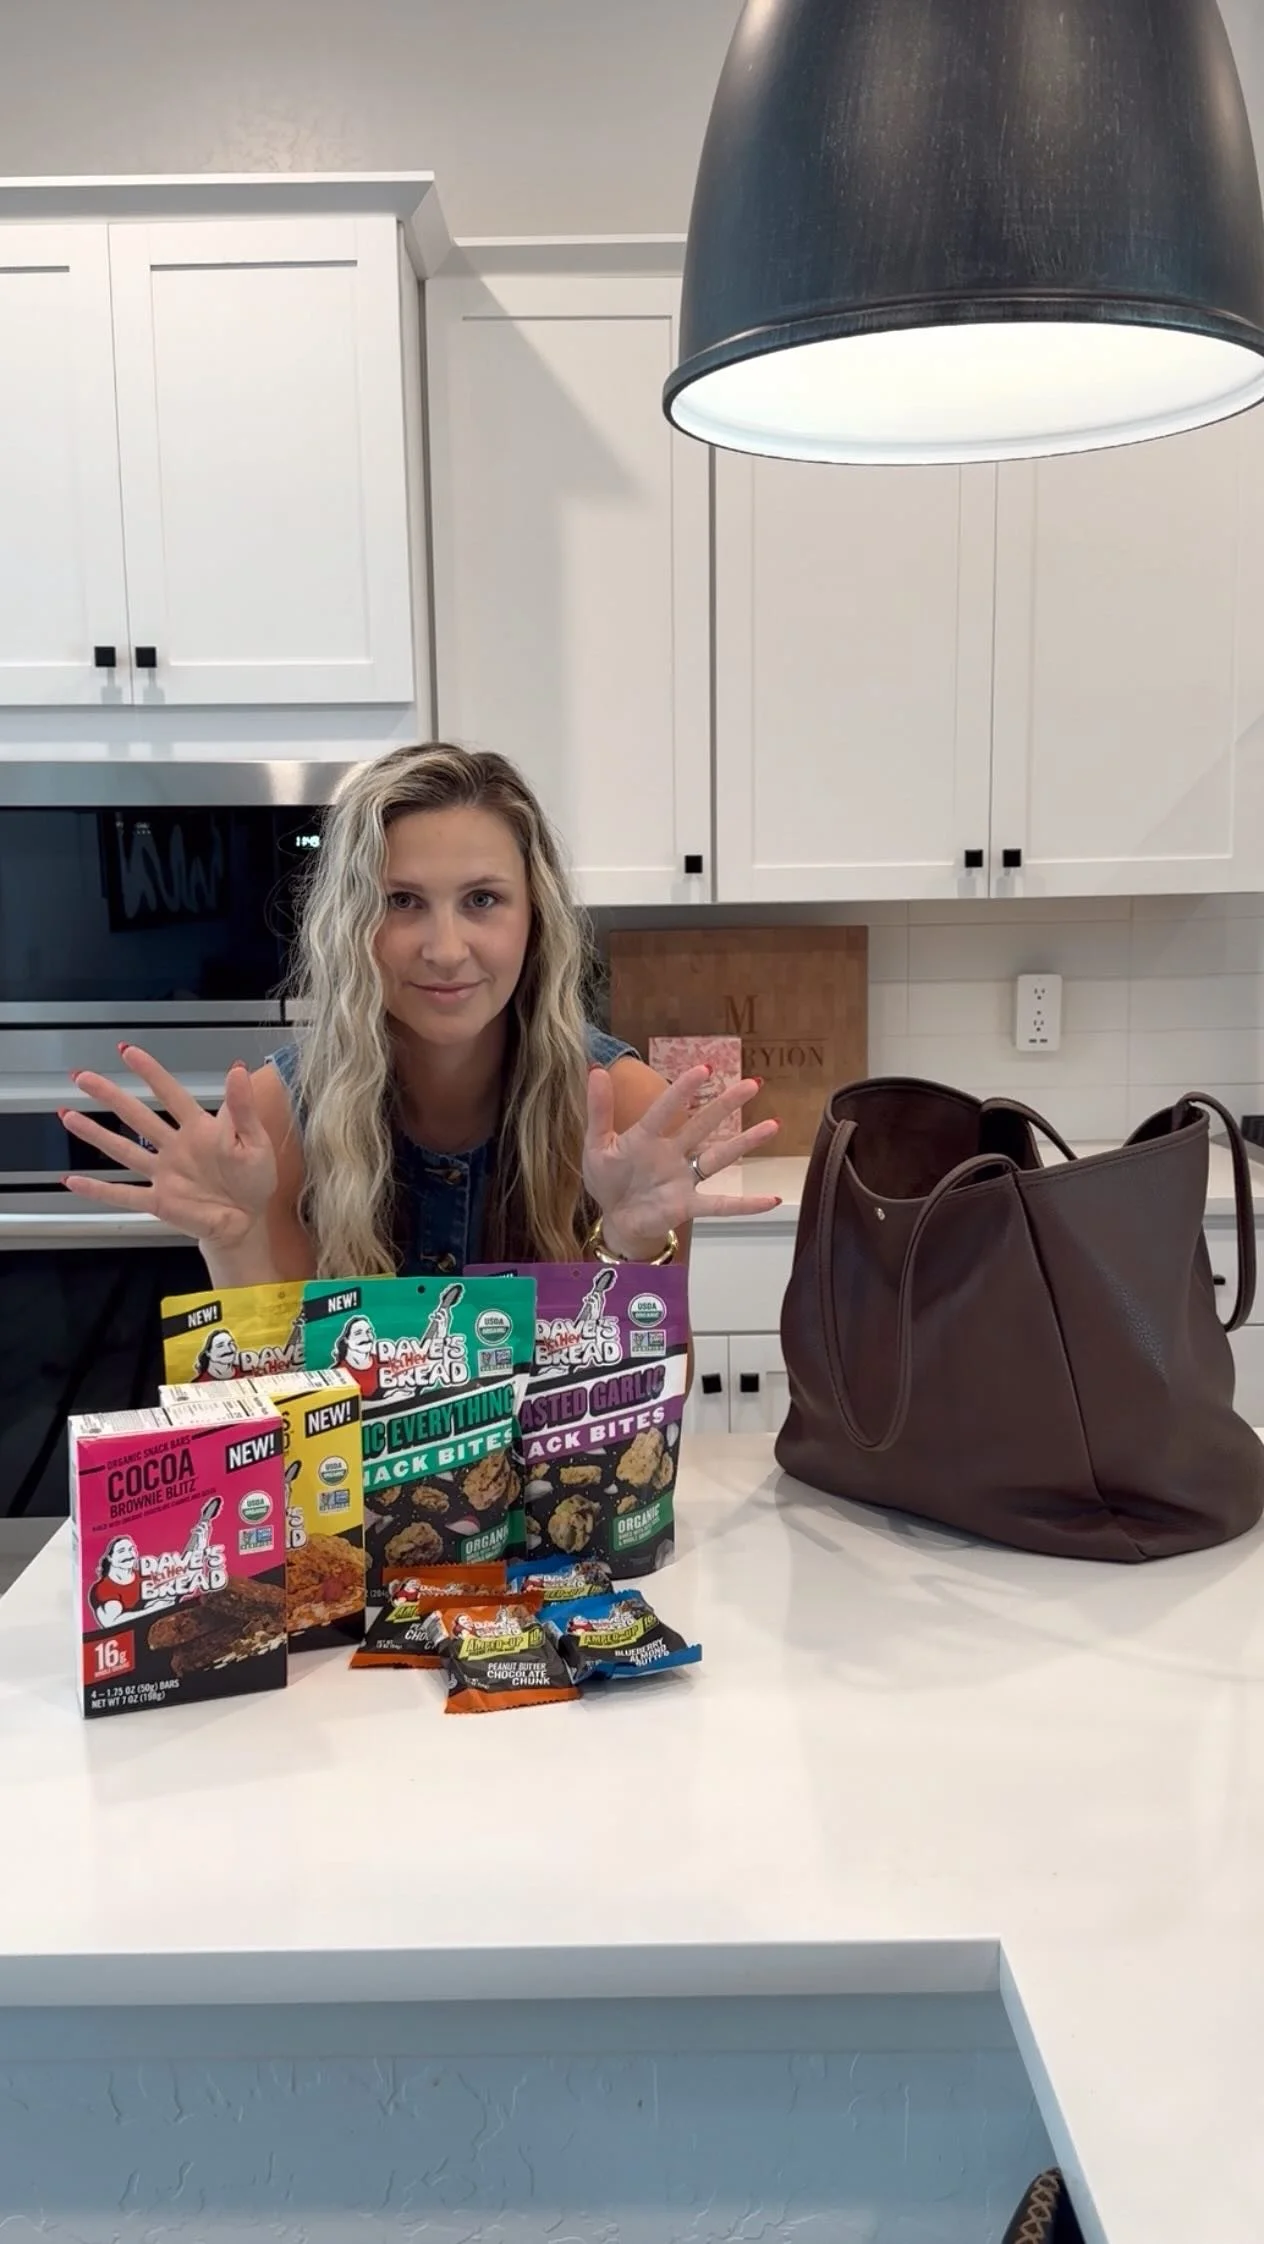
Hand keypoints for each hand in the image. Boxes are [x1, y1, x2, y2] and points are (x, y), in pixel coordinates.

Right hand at [60, 1046, 276, 1248]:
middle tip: (83, 1077)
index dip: (150, 1073)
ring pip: (123, 1151)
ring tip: (68, 1116)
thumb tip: (238, 1069)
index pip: (170, 1094)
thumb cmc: (253, 1177)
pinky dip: (99, 1190)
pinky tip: (73, 1181)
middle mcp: (175, 1147)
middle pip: (137, 1116)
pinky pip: (124, 1195)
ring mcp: (164, 1174)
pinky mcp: (159, 1202)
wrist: (248, 1219)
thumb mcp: (256, 1140)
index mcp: (199, 1128)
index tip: (127, 1051)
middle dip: (109, 1096)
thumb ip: (242, 1109)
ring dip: (95, 1134)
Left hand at [583, 1065, 780, 1256]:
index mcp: (647, 1137)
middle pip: (704, 1124)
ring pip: (719, 1157)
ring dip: (745, 1142)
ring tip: (773, 1125)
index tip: (705, 1069)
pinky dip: (745, 1204)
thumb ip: (599, 1110)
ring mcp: (683, 1179)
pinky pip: (721, 1205)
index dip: (683, 1090)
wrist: (616, 1219)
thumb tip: (596, 1070)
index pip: (666, 1109)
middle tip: (752, 1085)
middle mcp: (672, 1153)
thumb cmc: (609, 1179)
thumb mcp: (597, 1145)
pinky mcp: (688, 1205)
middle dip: (727, 1104)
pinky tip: (770, 1200)